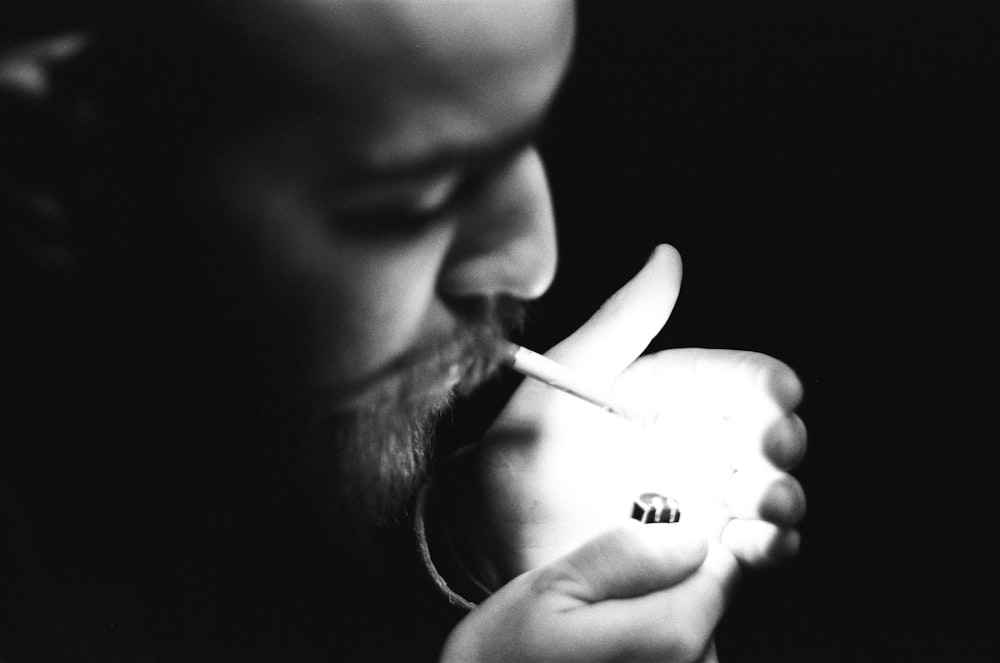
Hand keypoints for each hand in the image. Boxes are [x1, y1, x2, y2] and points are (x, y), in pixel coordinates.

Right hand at [442, 522, 731, 662]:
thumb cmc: (505, 659)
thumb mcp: (551, 588)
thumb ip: (626, 556)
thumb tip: (692, 536)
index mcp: (670, 639)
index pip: (720, 572)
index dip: (681, 551)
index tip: (637, 556)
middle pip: (707, 610)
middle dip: (663, 593)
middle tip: (598, 604)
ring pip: (693, 643)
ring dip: (652, 631)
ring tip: (595, 641)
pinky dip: (644, 656)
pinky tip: (602, 661)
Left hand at [454, 244, 806, 582]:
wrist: (493, 536)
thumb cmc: (523, 448)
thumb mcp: (568, 377)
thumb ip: (622, 322)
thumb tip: (668, 256)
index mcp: (674, 396)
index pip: (740, 381)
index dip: (768, 387)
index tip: (777, 396)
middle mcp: (697, 446)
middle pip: (768, 436)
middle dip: (780, 442)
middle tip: (770, 451)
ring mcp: (702, 502)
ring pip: (769, 492)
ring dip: (781, 495)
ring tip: (767, 503)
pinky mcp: (698, 554)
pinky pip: (752, 550)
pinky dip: (770, 547)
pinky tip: (763, 542)